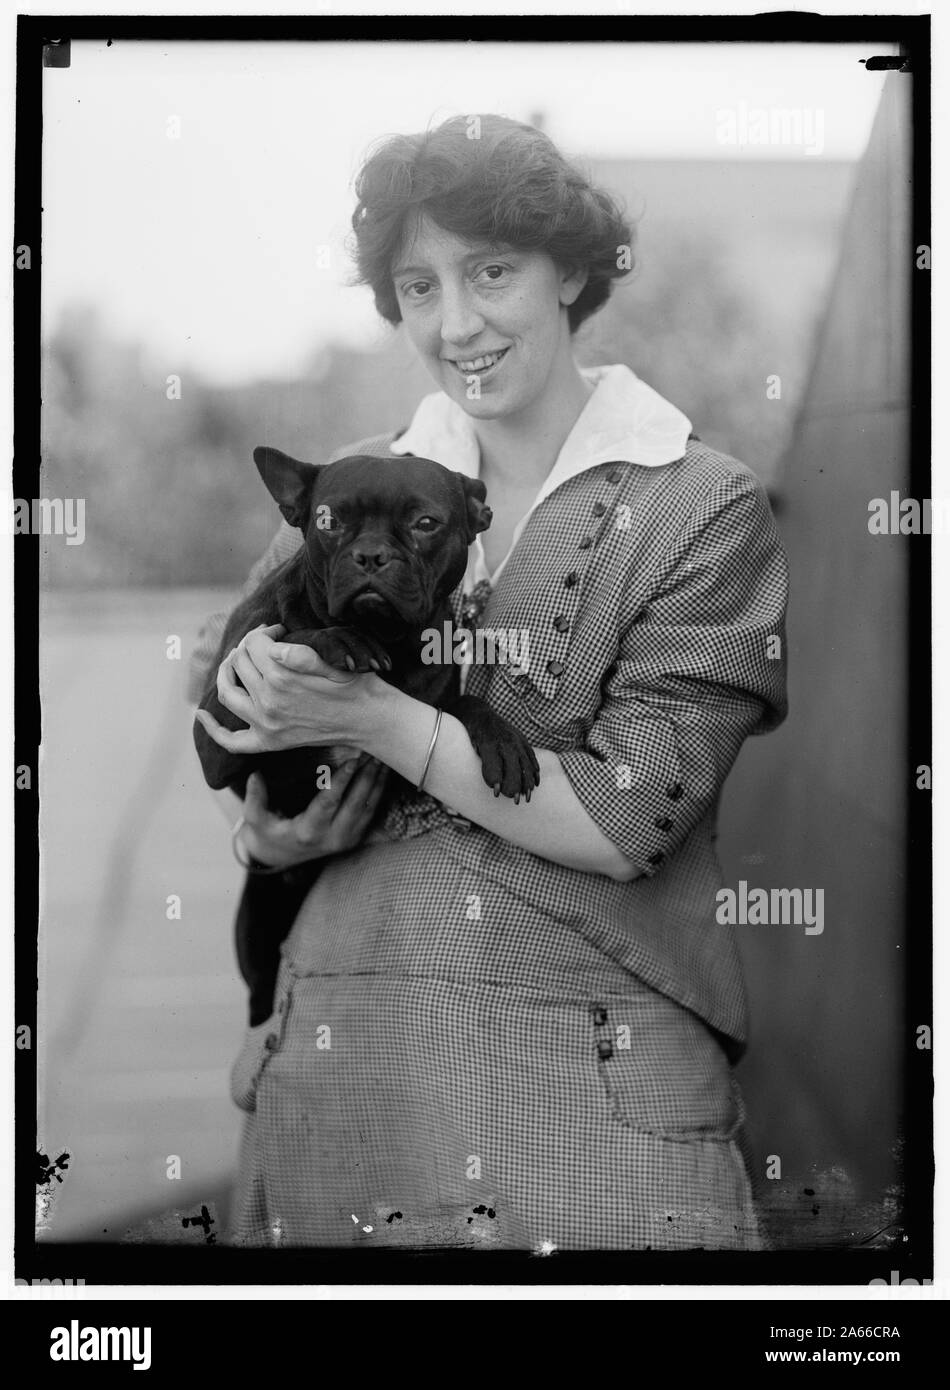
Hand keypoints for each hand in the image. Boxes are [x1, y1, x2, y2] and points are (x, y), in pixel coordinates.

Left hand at [195, 623, 379, 754]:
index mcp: (281, 676)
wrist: (368, 719)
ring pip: (228, 694)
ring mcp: (265, 724)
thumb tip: (273, 645)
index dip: (265, 632)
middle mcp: (268, 701)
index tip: (279, 631)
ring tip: (234, 662)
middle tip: (264, 642)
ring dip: (226, 673)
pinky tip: (200, 716)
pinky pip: (232, 740)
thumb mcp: (331, 660)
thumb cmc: (354, 684)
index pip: (254, 644)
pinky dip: (213, 729)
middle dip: (248, 647)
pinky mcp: (269, 742)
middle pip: (240, 663)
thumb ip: (298, 652)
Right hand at [238, 761, 390, 869]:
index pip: (328, 803)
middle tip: (373, 752)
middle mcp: (332, 839)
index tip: (352, 761)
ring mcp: (347, 840)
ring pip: (369, 808)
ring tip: (383, 757)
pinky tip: (383, 772)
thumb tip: (255, 776)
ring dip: (377, 782)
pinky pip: (372, 812)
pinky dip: (379, 791)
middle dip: (367, 777)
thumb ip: (254, 799)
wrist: (282, 856)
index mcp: (308, 833)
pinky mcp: (356, 837)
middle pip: (355, 804)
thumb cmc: (268, 832)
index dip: (341, 782)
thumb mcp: (255, 820)